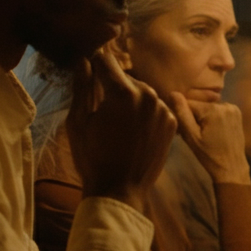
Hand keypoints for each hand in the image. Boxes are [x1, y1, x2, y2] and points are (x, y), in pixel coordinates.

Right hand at [68, 49, 175, 208]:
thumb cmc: (93, 156)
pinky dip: (144, 112)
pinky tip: (132, 129)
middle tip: (100, 105)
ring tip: (117, 121)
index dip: (94, 63)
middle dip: (112, 85)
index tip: (88, 71)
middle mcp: (149, 96)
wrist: (121, 190)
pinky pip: (154, 107)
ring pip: (142, 91)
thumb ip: (81, 86)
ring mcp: (164, 110)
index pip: (106, 60)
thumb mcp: (78, 121)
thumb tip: (83, 60)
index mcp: (123, 92)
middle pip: (125, 76)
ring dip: (129, 98)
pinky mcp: (172, 123)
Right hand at [169, 94, 250, 183]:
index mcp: (214, 110)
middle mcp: (226, 105)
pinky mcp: (237, 113)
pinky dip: (213, 118)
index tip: (186, 131)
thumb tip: (173, 93)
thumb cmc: (209, 155)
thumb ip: (182, 113)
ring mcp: (233, 108)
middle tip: (196, 135)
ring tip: (205, 135)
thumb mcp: (191, 136)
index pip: (189, 103)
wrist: (232, 167)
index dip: (184, 116)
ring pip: (208, 107)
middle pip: (199, 105)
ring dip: (204, 117)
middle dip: (194, 117)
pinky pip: (218, 111)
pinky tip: (214, 132)